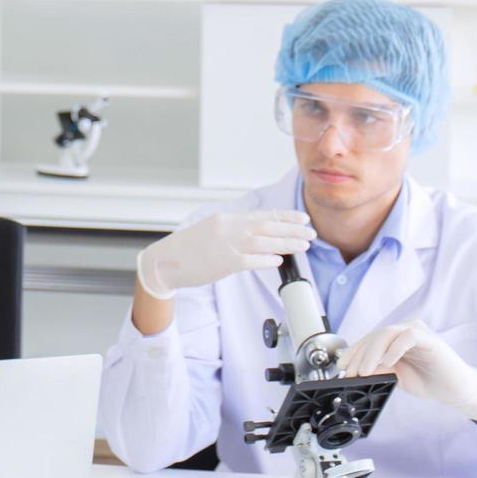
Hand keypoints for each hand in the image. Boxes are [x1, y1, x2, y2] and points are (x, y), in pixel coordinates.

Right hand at [136, 210, 314, 298]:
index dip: (285, 217)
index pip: (262, 215)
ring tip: (303, 246)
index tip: (302, 218)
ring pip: (263, 242)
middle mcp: (228, 228)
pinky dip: (266, 260)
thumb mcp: (212, 231)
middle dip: (291, 230)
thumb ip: (234, 230)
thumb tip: (258, 234)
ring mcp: (226, 245)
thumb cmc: (188, 248)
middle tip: (311, 232)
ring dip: (286, 243)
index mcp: (226, 219)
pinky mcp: (223, 262)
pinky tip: (279, 260)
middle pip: (267, 227)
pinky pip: (250, 260)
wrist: (165, 260)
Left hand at [340, 319, 476, 421]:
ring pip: (387, 334)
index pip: (368, 340)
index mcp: (395, 337)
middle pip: (374, 336)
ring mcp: (417, 332)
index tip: (342, 368)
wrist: (456, 390)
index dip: (353, 352)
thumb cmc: (428, 380)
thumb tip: (356, 370)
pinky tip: (387, 363)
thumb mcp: (395, 376)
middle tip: (351, 372)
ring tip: (365, 370)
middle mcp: (404, 329)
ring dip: (372, 353)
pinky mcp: (429, 339)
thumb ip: (377, 369)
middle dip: (359, 355)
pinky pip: (407, 337)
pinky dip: (394, 349)